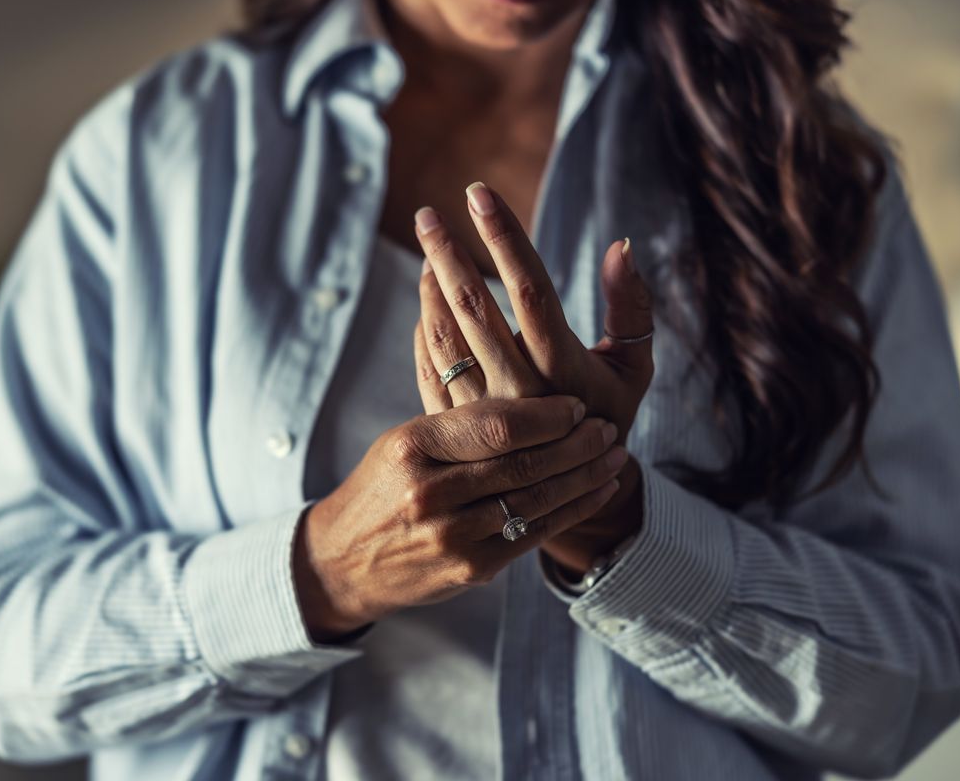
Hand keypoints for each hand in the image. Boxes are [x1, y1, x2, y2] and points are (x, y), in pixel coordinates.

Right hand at [293, 395, 622, 641]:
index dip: (545, 415)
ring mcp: (452, 536)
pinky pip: (534, 534)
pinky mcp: (471, 569)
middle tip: (607, 427)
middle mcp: (430, 492)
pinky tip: (597, 491)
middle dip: (576, 444)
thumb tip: (528, 391)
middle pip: (522, 462)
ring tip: (614, 455)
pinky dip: (572, 510)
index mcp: (412, 447)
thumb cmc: (383, 488)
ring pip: (536, 499)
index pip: (494, 426)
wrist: (344, 560)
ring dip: (585, 476)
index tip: (575, 405)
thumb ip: (458, 424)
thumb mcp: (403, 442)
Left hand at [411, 182, 655, 575]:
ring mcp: (480, 412)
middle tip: (428, 214)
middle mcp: (518, 392)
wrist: (573, 493)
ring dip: (432, 286)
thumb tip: (622, 246)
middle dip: (448, 253)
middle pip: (474, 309)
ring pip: (444, 336)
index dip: (504, 238)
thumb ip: (631, 308)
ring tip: (429, 247)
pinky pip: (429, 366)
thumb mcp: (634, 369)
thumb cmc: (609, 417)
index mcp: (564, 372)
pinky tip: (426, 296)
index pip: (530, 290)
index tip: (479, 193)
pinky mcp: (455, 427)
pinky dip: (424, 326)